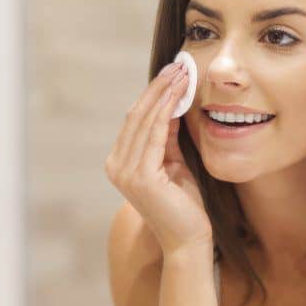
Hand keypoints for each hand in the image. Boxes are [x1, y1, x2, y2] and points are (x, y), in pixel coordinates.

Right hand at [105, 61, 212, 256]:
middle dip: (159, 88)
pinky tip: (180, 95)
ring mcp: (125, 172)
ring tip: (182, 74)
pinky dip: (168, 111)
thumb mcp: (174, 163)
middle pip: (136, 115)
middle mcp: (116, 166)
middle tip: (178, 65)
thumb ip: (168, 138)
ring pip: (145, 121)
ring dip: (164, 94)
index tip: (173, 73)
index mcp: (120, 163)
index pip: (135, 120)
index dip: (153, 94)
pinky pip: (155, 134)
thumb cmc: (185, 205)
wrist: (189, 239)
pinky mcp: (140, 177)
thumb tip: (172, 104)